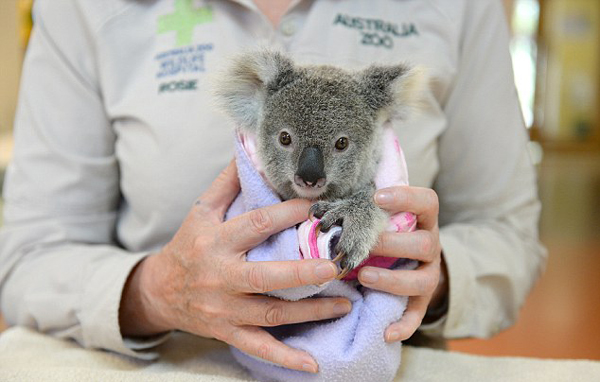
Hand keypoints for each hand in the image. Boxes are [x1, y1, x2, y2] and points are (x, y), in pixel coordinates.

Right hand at [119, 161, 350, 372]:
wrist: (160, 291)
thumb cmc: (189, 244)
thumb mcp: (202, 210)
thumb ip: (229, 182)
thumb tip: (250, 148)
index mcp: (216, 240)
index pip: (256, 225)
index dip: (287, 214)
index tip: (319, 205)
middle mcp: (220, 276)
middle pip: (265, 276)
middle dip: (302, 272)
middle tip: (337, 265)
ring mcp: (225, 309)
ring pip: (271, 313)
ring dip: (310, 312)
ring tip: (346, 303)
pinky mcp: (228, 331)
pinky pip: (259, 347)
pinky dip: (285, 358)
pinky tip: (314, 365)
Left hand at [357, 186, 447, 341]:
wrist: (410, 259)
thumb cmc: (383, 231)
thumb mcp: (378, 217)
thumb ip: (360, 210)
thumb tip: (316, 208)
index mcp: (422, 220)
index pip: (427, 202)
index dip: (406, 197)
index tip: (377, 197)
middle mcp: (431, 246)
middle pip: (425, 244)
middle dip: (392, 245)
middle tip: (364, 246)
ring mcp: (429, 274)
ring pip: (422, 280)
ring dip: (393, 280)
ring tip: (364, 277)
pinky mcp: (422, 300)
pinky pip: (417, 315)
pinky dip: (404, 325)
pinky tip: (385, 333)